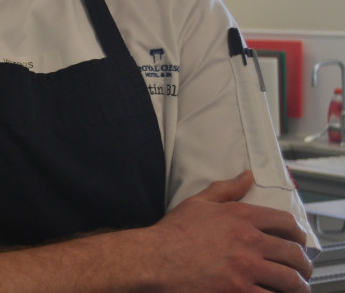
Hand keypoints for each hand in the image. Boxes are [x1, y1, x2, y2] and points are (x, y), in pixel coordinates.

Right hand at [149, 170, 311, 291]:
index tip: (297, 242)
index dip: (298, 234)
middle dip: (302, 264)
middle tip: (300, 270)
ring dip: (298, 286)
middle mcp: (249, 241)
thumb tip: (247, 176)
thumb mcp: (198, 203)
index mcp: (241, 217)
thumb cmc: (173, 233)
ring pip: (290, 280)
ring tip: (296, 288)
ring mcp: (246, 269)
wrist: (154, 259)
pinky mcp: (239, 292)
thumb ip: (226, 189)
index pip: (286, 223)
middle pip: (293, 254)